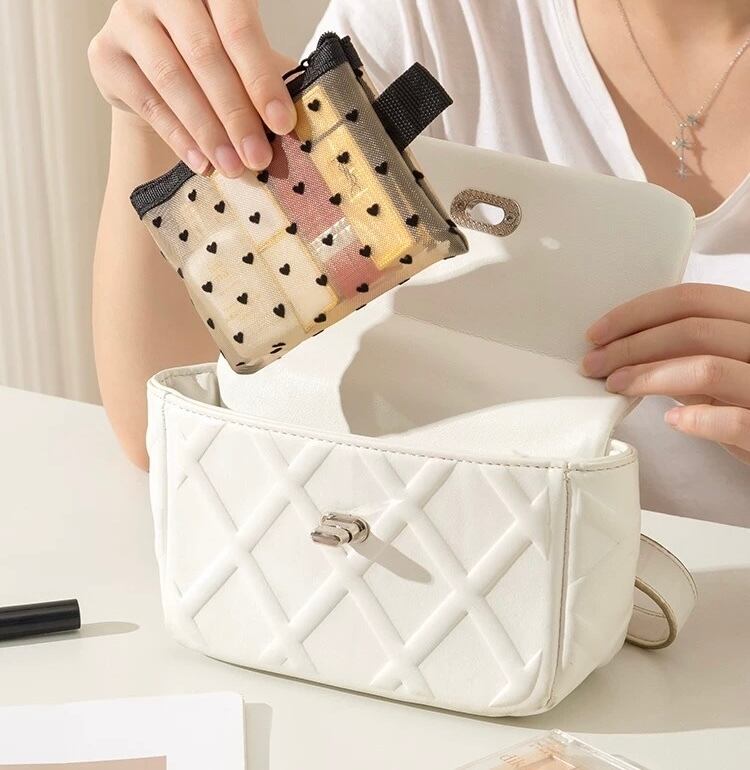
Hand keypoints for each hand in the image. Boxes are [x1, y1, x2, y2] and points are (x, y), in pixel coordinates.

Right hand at [88, 0, 296, 174]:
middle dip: (236, 114)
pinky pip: (147, 100)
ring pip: (172, 78)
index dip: (261, 79)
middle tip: (258, 157)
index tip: (282, 124)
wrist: (152, 65)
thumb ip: (264, 77)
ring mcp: (129, 17)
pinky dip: (178, 136)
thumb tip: (292, 126)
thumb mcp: (242, 56)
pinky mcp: (105, 53)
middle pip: (205, 55)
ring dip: (207, 130)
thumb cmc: (214, 57)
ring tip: (232, 167)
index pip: (239, 28)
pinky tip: (202, 162)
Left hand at [581, 283, 749, 462]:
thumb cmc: (748, 400)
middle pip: (693, 330)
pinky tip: (672, 422)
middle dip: (631, 346)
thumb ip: (684, 352)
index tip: (597, 333)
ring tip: (617, 386)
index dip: (637, 313)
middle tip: (594, 364)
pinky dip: (696, 419)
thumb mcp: (720, 367)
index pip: (693, 299)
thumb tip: (619, 346)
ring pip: (708, 368)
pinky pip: (735, 420)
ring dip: (649, 377)